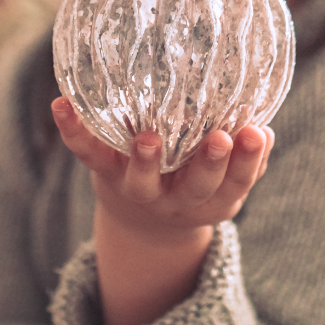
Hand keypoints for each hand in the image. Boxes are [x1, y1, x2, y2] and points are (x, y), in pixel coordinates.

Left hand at [51, 97, 274, 240]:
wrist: (142, 221)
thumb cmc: (193, 179)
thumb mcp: (222, 178)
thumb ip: (240, 153)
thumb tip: (262, 122)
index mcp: (212, 199)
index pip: (237, 184)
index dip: (250, 162)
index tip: (259, 134)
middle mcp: (177, 200)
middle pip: (196, 187)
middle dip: (210, 164)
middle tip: (220, 138)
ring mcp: (139, 189)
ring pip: (142, 182)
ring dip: (146, 161)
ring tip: (148, 139)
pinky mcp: (106, 174)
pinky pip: (89, 154)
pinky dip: (73, 130)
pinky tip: (62, 104)